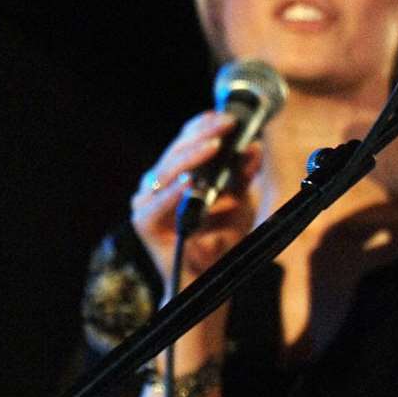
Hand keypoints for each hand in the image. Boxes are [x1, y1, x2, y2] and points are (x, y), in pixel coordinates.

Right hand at [130, 110, 260, 291]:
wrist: (210, 280)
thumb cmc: (223, 238)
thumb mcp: (241, 201)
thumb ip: (244, 176)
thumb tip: (253, 146)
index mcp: (176, 174)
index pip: (186, 140)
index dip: (204, 125)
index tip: (228, 116)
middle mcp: (157, 184)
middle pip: (177, 151)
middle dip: (204, 134)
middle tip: (227, 124)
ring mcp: (147, 202)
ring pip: (167, 171)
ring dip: (193, 157)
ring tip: (214, 146)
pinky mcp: (143, 223)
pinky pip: (159, 204)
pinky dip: (175, 192)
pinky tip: (190, 182)